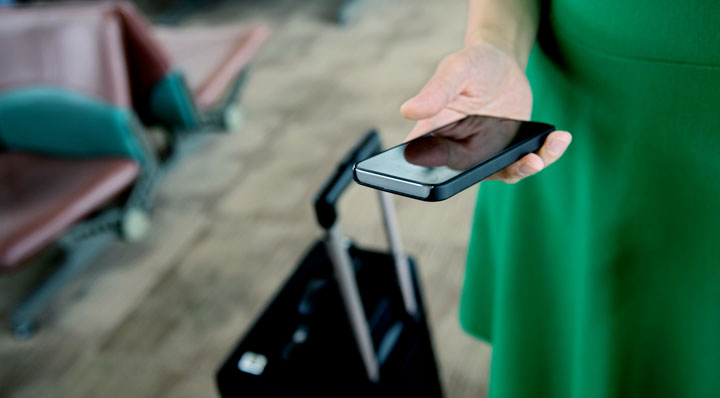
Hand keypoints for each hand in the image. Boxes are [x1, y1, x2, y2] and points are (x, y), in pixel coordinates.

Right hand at [401, 42, 570, 183]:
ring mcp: (485, 156)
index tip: (448, 178)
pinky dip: (545, 155)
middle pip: (468, 177)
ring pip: (502, 174)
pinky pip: (525, 163)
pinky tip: (558, 138)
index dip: (430, 178)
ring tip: (538, 158)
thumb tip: (409, 111)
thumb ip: (436, 91)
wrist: (503, 65)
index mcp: (433, 135)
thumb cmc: (472, 65)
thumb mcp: (455, 70)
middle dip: (491, 175)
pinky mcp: (509, 153)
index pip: (422, 163)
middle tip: (521, 164)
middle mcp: (457, 151)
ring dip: (524, 169)